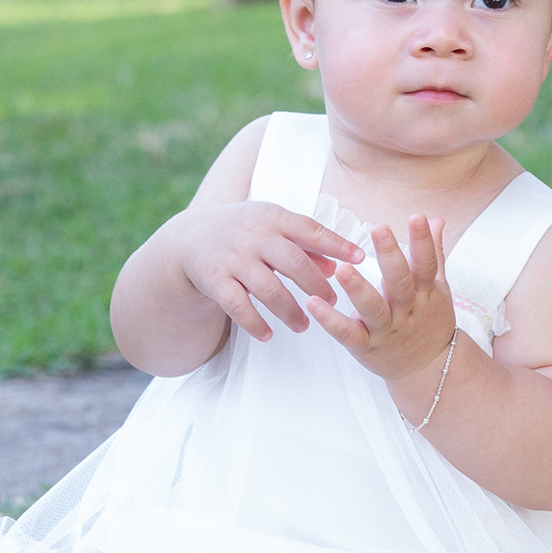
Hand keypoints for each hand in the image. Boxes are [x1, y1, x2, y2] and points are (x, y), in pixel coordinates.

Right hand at [180, 203, 363, 343]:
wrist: (190, 236)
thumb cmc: (243, 232)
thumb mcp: (272, 227)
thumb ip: (304, 244)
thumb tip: (337, 266)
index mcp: (272, 217)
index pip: (310, 229)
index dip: (337, 245)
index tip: (361, 259)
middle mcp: (253, 235)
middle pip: (293, 262)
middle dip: (316, 285)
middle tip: (332, 302)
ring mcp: (233, 258)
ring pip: (268, 288)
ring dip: (289, 310)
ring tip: (304, 325)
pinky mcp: (214, 279)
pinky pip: (238, 306)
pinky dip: (255, 323)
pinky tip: (268, 335)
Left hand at [305, 216, 456, 382]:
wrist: (430, 370)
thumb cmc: (429, 322)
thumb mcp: (437, 288)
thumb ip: (433, 253)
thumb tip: (437, 220)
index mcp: (425, 293)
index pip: (426, 263)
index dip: (423, 241)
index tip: (417, 216)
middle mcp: (407, 310)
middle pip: (400, 282)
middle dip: (391, 256)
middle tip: (379, 228)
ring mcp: (387, 330)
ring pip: (373, 309)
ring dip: (358, 289)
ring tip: (342, 269)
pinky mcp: (367, 347)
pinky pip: (348, 334)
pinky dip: (330, 320)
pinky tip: (313, 303)